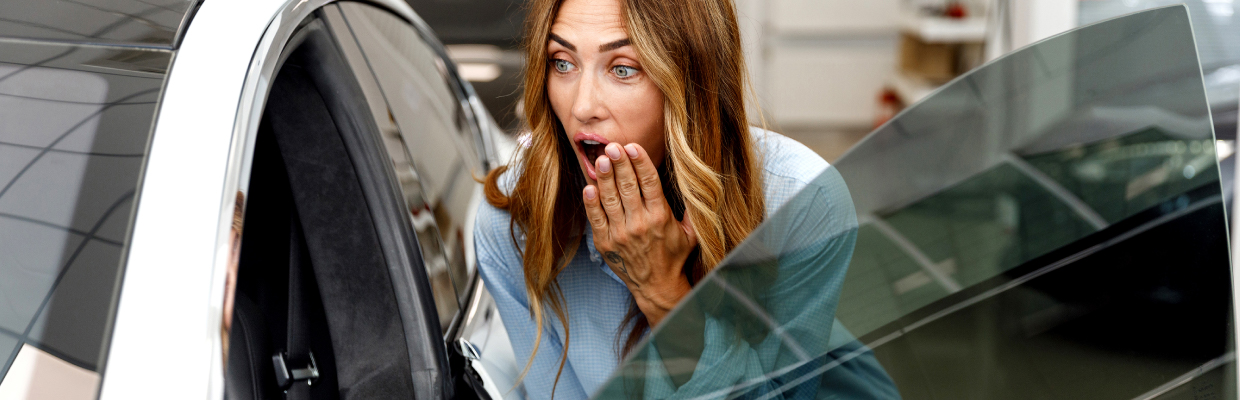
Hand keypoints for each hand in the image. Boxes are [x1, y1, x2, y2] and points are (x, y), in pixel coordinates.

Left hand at [583, 143, 697, 325]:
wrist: (656, 286)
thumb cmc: (673, 256)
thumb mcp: (691, 234)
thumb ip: (693, 210)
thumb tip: (700, 185)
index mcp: (661, 217)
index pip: (650, 183)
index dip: (640, 163)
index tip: (633, 147)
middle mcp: (640, 224)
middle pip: (628, 186)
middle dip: (619, 163)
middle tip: (612, 146)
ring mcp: (621, 234)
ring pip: (610, 199)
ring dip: (604, 177)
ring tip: (600, 159)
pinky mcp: (605, 243)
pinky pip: (596, 218)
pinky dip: (591, 202)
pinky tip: (589, 187)